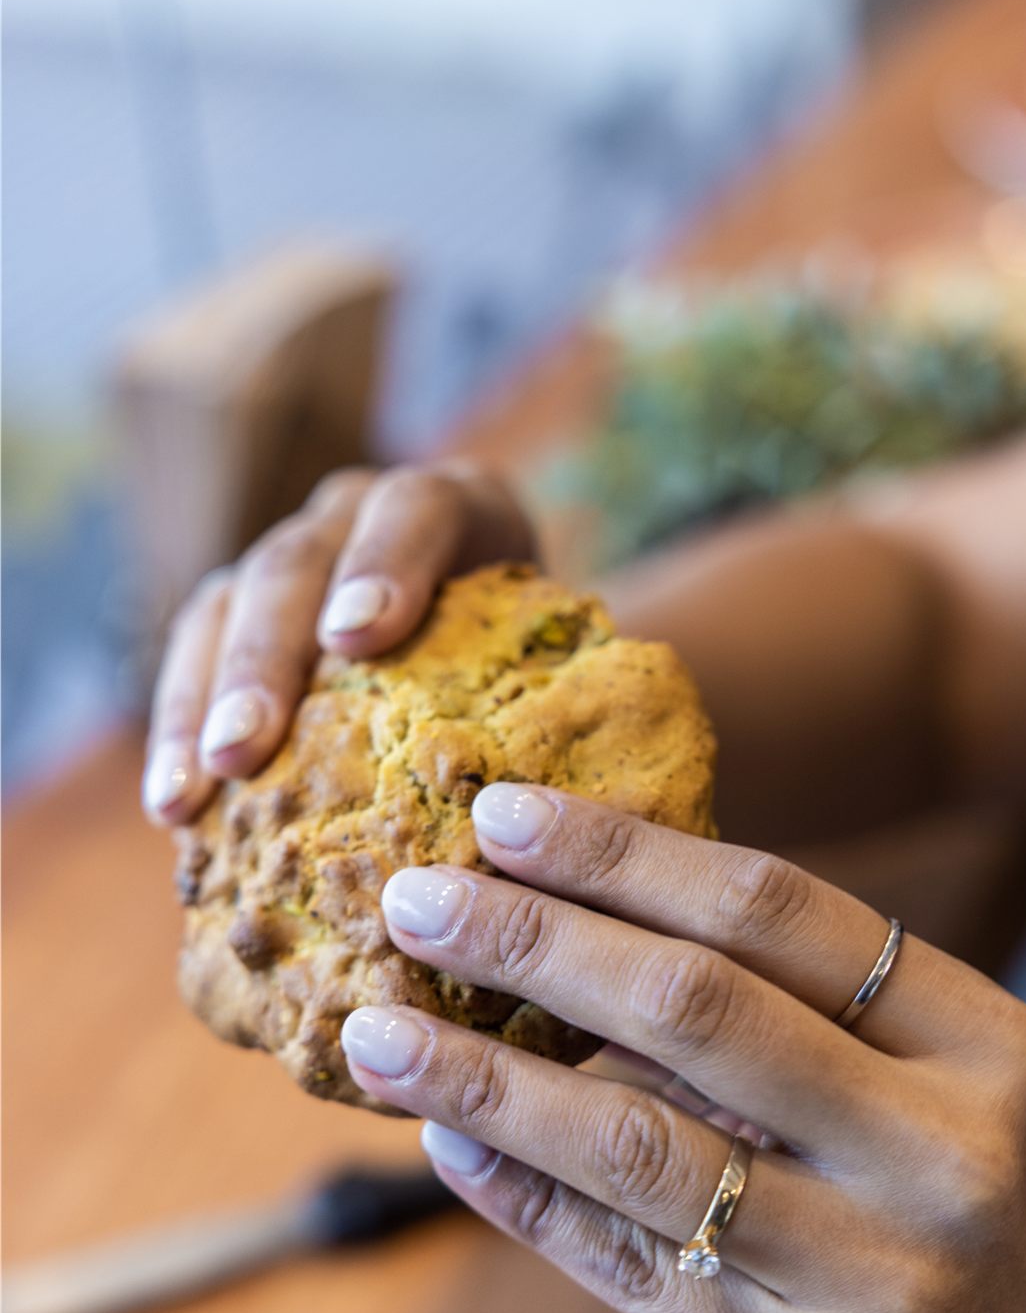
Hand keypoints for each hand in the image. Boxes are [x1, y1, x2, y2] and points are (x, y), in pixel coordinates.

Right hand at [142, 462, 536, 823]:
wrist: (497, 654)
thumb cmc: (545, 671)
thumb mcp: (563, 660)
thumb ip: (561, 690)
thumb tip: (555, 795)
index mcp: (458, 506)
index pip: (417, 509)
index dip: (386, 564)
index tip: (358, 638)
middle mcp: (359, 514)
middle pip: (298, 561)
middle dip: (265, 656)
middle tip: (248, 746)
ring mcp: (291, 555)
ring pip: (228, 604)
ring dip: (202, 702)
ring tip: (191, 793)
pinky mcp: (239, 609)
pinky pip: (193, 655)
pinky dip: (180, 729)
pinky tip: (175, 806)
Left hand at [340, 786, 1025, 1312]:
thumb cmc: (960, 1223)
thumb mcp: (935, 1097)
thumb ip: (796, 1014)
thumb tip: (580, 911)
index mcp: (980, 1043)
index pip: (775, 908)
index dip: (623, 853)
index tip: (501, 812)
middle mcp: (941, 1150)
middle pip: (695, 1005)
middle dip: (532, 939)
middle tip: (414, 898)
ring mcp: (877, 1274)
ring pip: (634, 1141)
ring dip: (484, 1076)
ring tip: (377, 1031)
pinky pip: (623, 1263)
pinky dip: (520, 1194)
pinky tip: (447, 1143)